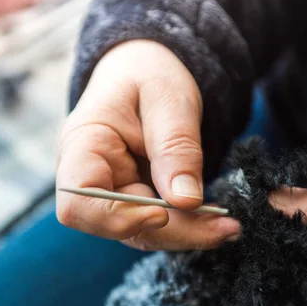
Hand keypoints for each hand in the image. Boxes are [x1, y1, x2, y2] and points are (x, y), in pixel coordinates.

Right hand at [56, 40, 238, 250]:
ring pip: (140, 233)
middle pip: (115, 226)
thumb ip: (175, 148)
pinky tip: (217, 221)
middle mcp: (89, 178)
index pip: (78, 202)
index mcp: (82, 146)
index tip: (161, 213)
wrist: (147, 71)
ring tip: (228, 226)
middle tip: (224, 227)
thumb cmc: (150, 74)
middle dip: (169, 232)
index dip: (115, 217)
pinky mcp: (134, 200)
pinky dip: (188, 226)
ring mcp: (111, 193)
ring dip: (185, 234)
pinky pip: (157, 225)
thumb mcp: (169, 100)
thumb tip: (186, 201)